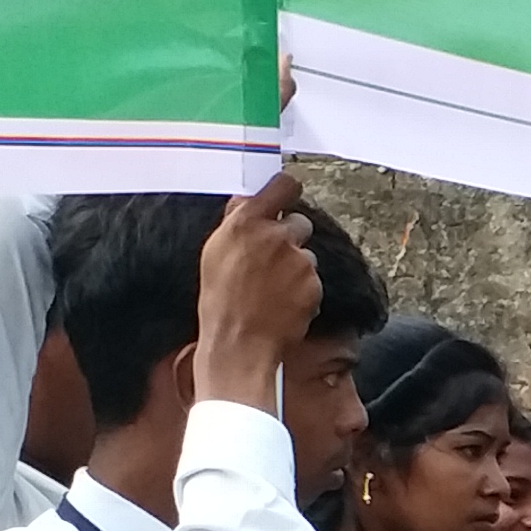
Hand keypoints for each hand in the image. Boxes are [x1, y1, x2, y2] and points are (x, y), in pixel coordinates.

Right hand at [191, 169, 324, 413]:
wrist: (239, 344)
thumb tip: (248, 198)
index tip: (287, 195)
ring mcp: (298, 260)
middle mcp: (275, 235)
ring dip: (297, 266)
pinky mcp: (314, 283)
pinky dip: (304, 290)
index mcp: (245, 222)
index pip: (283, 186)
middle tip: (274, 260)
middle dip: (292, 237)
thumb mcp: (216, 252)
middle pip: (300, 221)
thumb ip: (236, 222)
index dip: (288, 191)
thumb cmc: (221, 299)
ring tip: (273, 289)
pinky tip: (283, 303)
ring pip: (307, 254)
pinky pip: (314, 279)